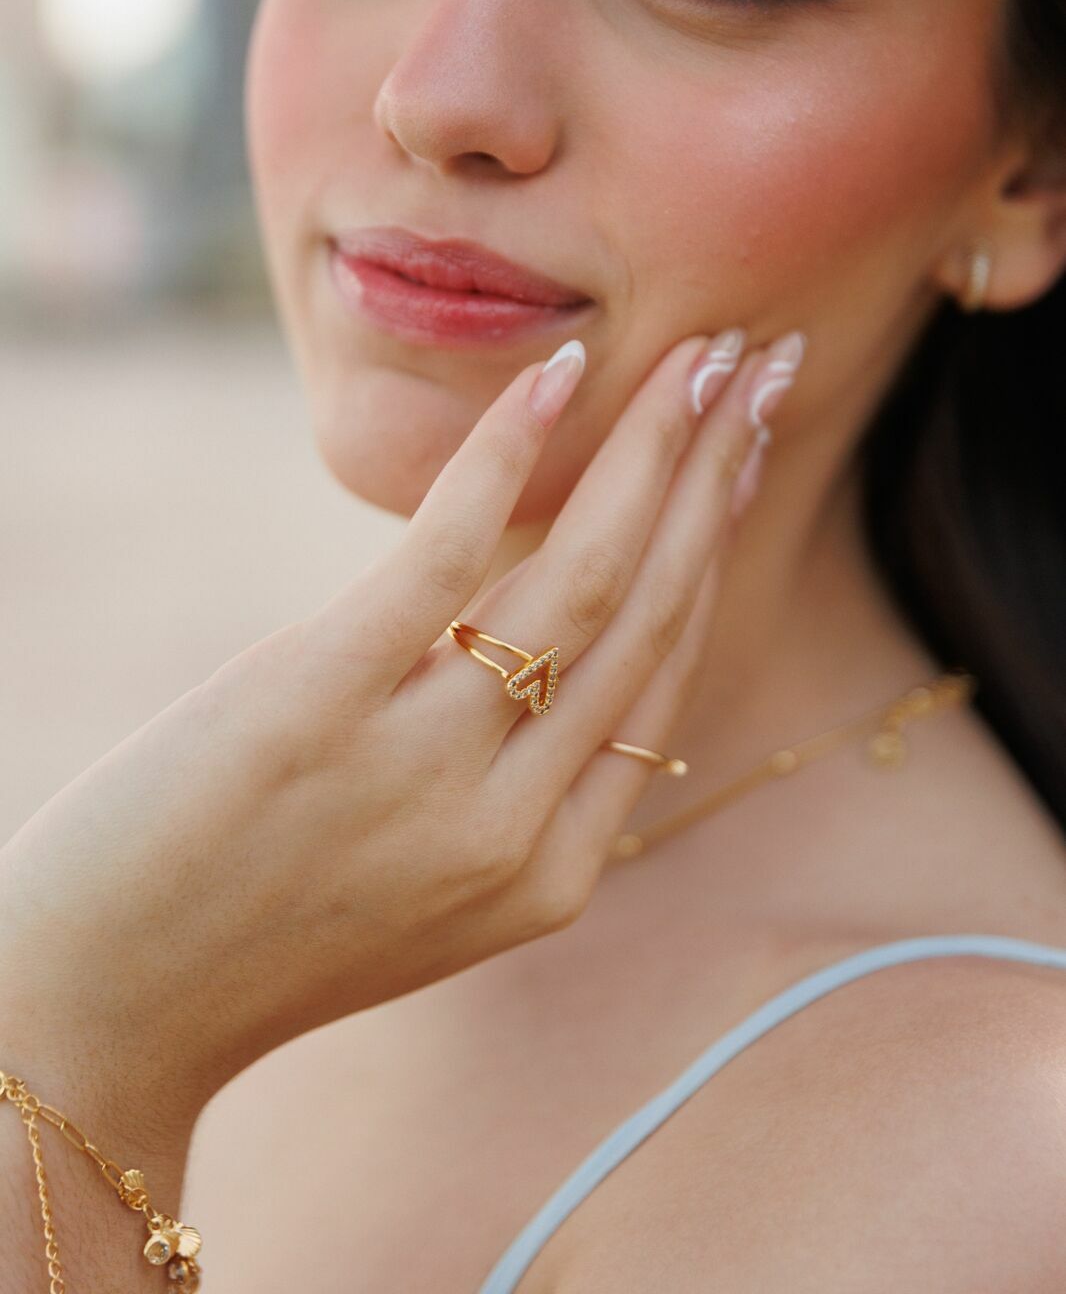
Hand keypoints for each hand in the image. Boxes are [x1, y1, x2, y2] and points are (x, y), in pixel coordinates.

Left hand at [0, 326, 799, 1123]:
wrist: (106, 1007)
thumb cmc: (254, 934)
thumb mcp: (424, 892)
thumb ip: (507, 792)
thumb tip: (546, 648)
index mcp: (549, 874)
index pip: (661, 679)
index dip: (712, 552)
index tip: (740, 461)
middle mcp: (513, 826)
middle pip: (652, 613)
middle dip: (719, 476)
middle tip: (764, 367)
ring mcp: (424, 767)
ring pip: (586, 579)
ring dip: (656, 450)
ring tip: (701, 357)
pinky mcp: (320, 702)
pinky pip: (449, 557)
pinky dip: (511, 455)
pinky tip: (562, 376)